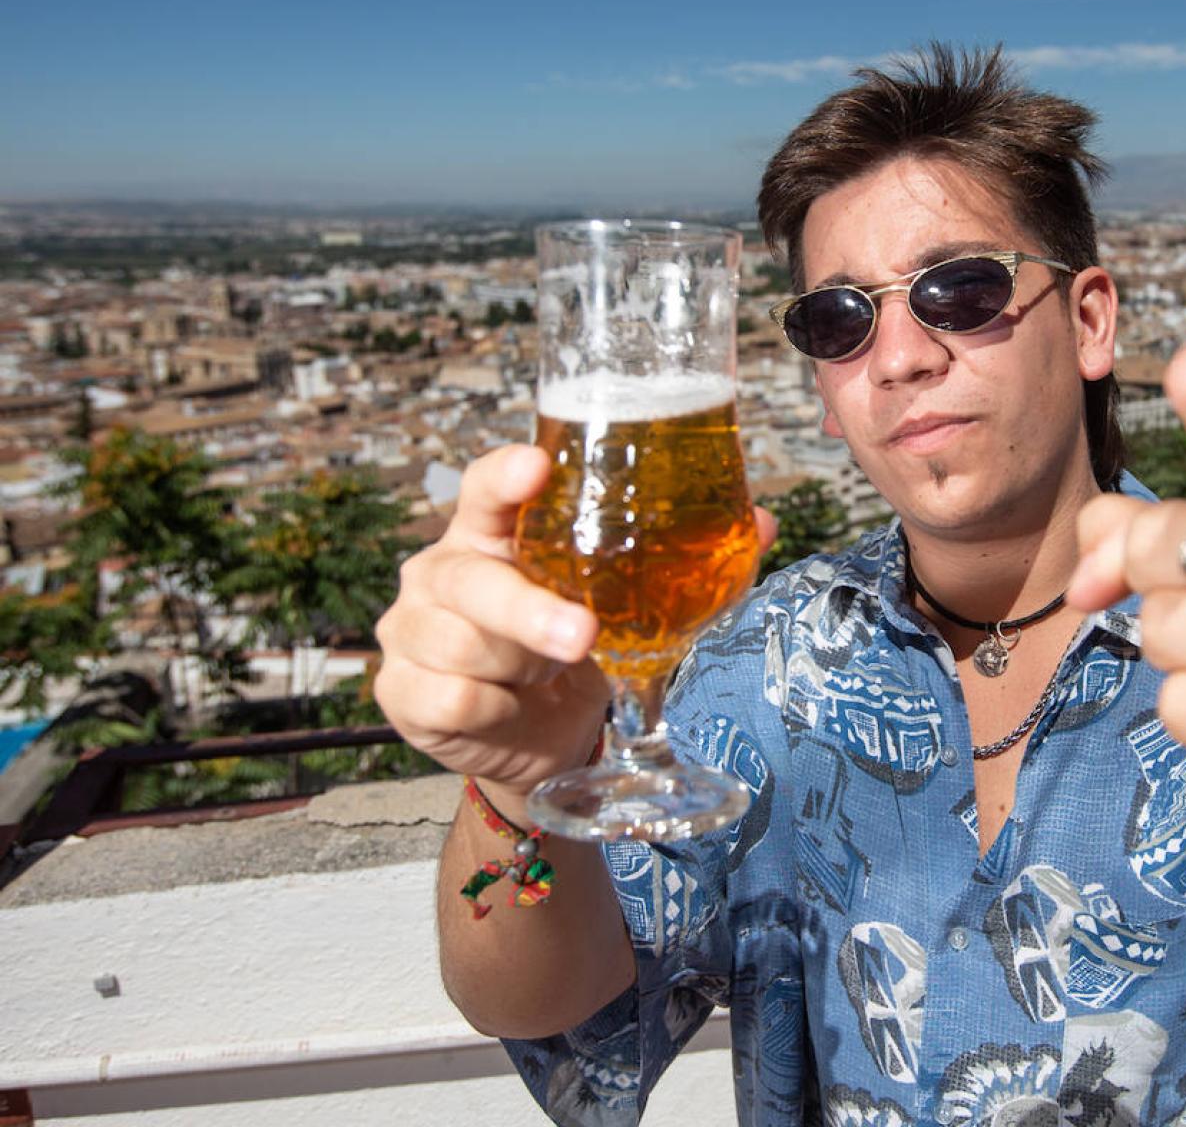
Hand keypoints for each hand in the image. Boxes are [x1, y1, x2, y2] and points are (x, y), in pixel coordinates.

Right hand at [374, 444, 778, 803]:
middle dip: (527, 610)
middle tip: (582, 634)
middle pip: (472, 578)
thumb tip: (762, 521)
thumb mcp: (625, 603)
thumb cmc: (575, 649)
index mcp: (493, 533)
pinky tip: (512, 709)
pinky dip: (493, 711)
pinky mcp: (403, 692)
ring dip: (520, 667)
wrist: (537, 739)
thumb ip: (686, 560)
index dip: (504, 476)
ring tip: (549, 674)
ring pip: (463, 644)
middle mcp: (443, 571)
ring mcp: (412, 630)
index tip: (535, 466)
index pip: (484, 489)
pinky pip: (452, 699)